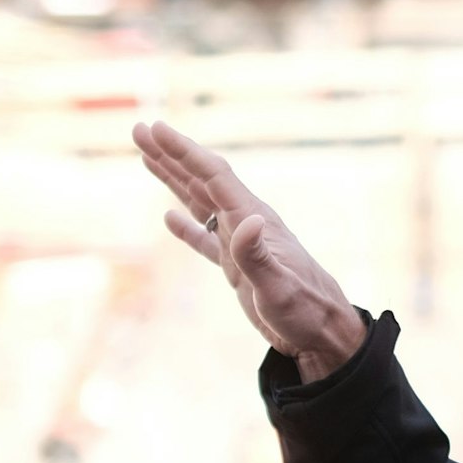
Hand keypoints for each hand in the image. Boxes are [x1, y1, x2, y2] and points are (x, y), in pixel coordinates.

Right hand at [132, 120, 366, 380]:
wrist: (324, 333)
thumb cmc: (305, 311)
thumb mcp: (278, 287)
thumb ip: (257, 256)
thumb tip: (246, 220)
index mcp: (254, 220)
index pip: (213, 176)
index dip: (184, 151)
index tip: (156, 129)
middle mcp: (247, 223)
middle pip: (202, 180)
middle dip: (171, 155)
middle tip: (139, 130)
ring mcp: (243, 244)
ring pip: (201, 203)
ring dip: (174, 180)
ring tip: (147, 158)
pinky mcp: (240, 267)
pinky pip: (206, 238)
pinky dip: (187, 226)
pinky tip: (169, 217)